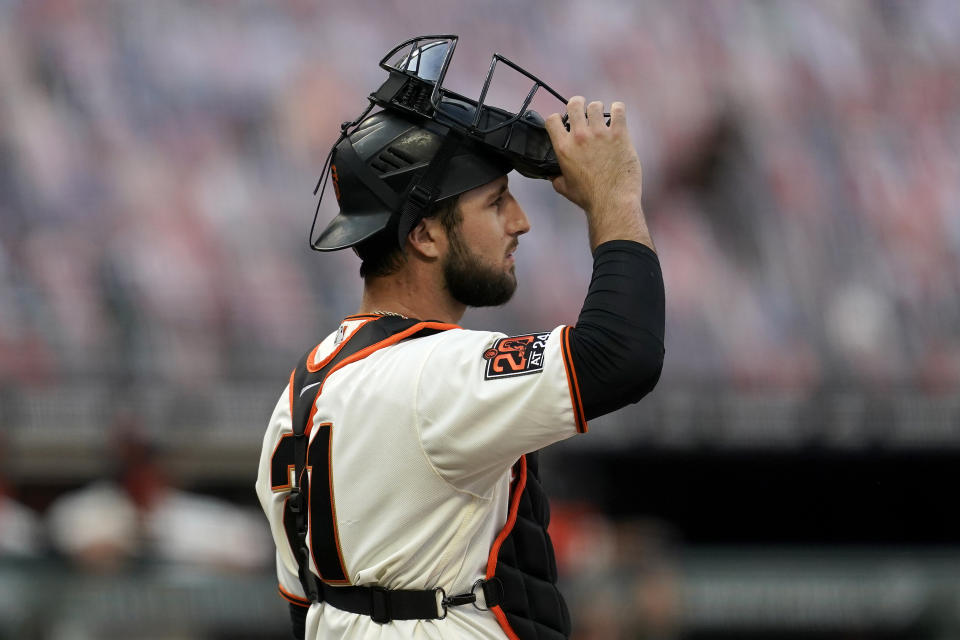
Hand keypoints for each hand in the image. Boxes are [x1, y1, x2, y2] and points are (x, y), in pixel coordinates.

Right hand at [544, 97, 642, 216]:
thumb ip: (556, 178)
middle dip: (577, 104)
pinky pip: (618, 110)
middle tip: (583, 110)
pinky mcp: (619, 134)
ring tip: (602, 117)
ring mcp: (600, 133)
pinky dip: (618, 109)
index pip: (552, 119)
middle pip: (574, 104)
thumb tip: (552, 175)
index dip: (557, 118)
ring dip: (598, 109)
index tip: (564, 121)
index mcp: (563, 148)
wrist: (612, 202)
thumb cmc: (589, 198)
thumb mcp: (565, 188)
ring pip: (596, 105)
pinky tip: (617, 114)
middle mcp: (579, 136)